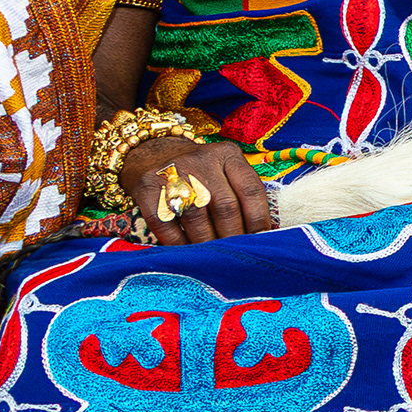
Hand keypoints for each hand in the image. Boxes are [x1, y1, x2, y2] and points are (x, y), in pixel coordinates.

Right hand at [119, 135, 272, 245]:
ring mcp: (172, 172)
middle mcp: (201, 160)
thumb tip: (265, 236)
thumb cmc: (199, 173)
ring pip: (197, 216)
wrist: (150, 154)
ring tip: (213, 258)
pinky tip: (187, 252)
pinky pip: (166, 224)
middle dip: (233, 237)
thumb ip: (243, 197)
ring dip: (206, 243)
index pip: (251, 189)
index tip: (261, 242)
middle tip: (236, 257)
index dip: (259, 220)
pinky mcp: (147, 187)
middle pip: (225, 206)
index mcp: (227, 155)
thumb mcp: (224, 171)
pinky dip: (177, 243)